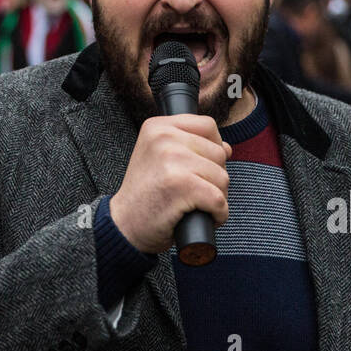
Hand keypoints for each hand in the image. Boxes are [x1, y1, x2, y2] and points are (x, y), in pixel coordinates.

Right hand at [110, 114, 231, 254]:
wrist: (124, 224)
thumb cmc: (145, 194)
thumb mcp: (158, 157)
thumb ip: (190, 146)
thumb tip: (226, 148)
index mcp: (157, 127)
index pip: (207, 125)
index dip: (214, 147)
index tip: (201, 166)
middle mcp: (164, 138)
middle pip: (218, 153)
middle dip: (215, 176)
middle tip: (195, 191)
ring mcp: (172, 160)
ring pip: (222, 177)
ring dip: (218, 196)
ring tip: (196, 204)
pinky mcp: (182, 185)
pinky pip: (218, 199)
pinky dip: (218, 214)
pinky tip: (205, 217)